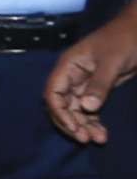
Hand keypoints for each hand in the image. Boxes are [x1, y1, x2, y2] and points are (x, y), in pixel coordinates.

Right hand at [46, 3, 136, 143]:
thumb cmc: (124, 39)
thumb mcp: (112, 61)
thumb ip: (99, 84)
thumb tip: (87, 107)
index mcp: (68, 66)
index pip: (53, 92)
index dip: (59, 112)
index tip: (73, 127)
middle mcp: (72, 77)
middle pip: (62, 105)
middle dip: (72, 123)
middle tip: (85, 138)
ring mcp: (84, 84)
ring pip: (76, 110)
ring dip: (84, 125)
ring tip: (98, 139)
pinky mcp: (97, 89)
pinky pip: (90, 109)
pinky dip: (94, 122)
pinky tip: (102, 133)